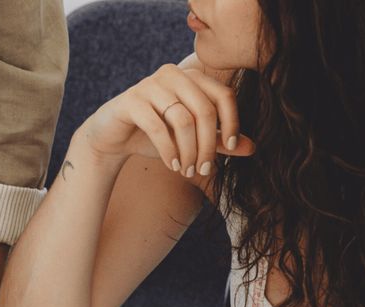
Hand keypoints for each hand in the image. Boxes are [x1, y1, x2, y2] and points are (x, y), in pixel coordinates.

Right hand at [81, 63, 254, 176]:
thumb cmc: (154, 136)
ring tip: (186, 171)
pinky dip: (168, 150)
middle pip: (204, 110)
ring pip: (183, 119)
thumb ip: (218, 140)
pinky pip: (158, 127)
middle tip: (202, 170)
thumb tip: (252, 148)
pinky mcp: (132, 101)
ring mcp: (151, 85)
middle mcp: (173, 75)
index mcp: (192, 78)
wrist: (112, 138)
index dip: (232, 122)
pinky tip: (172, 165)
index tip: (229, 148)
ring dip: (188, 152)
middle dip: (207, 145)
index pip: (223, 95)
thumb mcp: (190, 140)